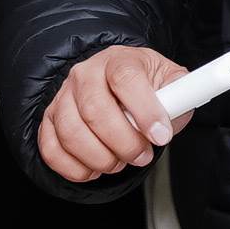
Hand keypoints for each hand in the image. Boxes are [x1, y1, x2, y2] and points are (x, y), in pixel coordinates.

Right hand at [39, 41, 185, 183]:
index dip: (145, 110)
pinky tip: (95, 168)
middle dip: (123, 143)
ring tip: (120, 162)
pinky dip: (75, 169)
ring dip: (100, 158)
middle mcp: (85, 74)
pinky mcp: (49, 120)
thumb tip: (175, 109)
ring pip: (71, 133)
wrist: (116, 86)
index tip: (161, 136)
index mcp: (119, 59)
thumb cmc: (146, 87)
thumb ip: (180, 96)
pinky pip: (51, 150)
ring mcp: (63, 96)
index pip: (125, 78)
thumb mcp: (171, 84)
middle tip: (142, 156)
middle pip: (95, 110)